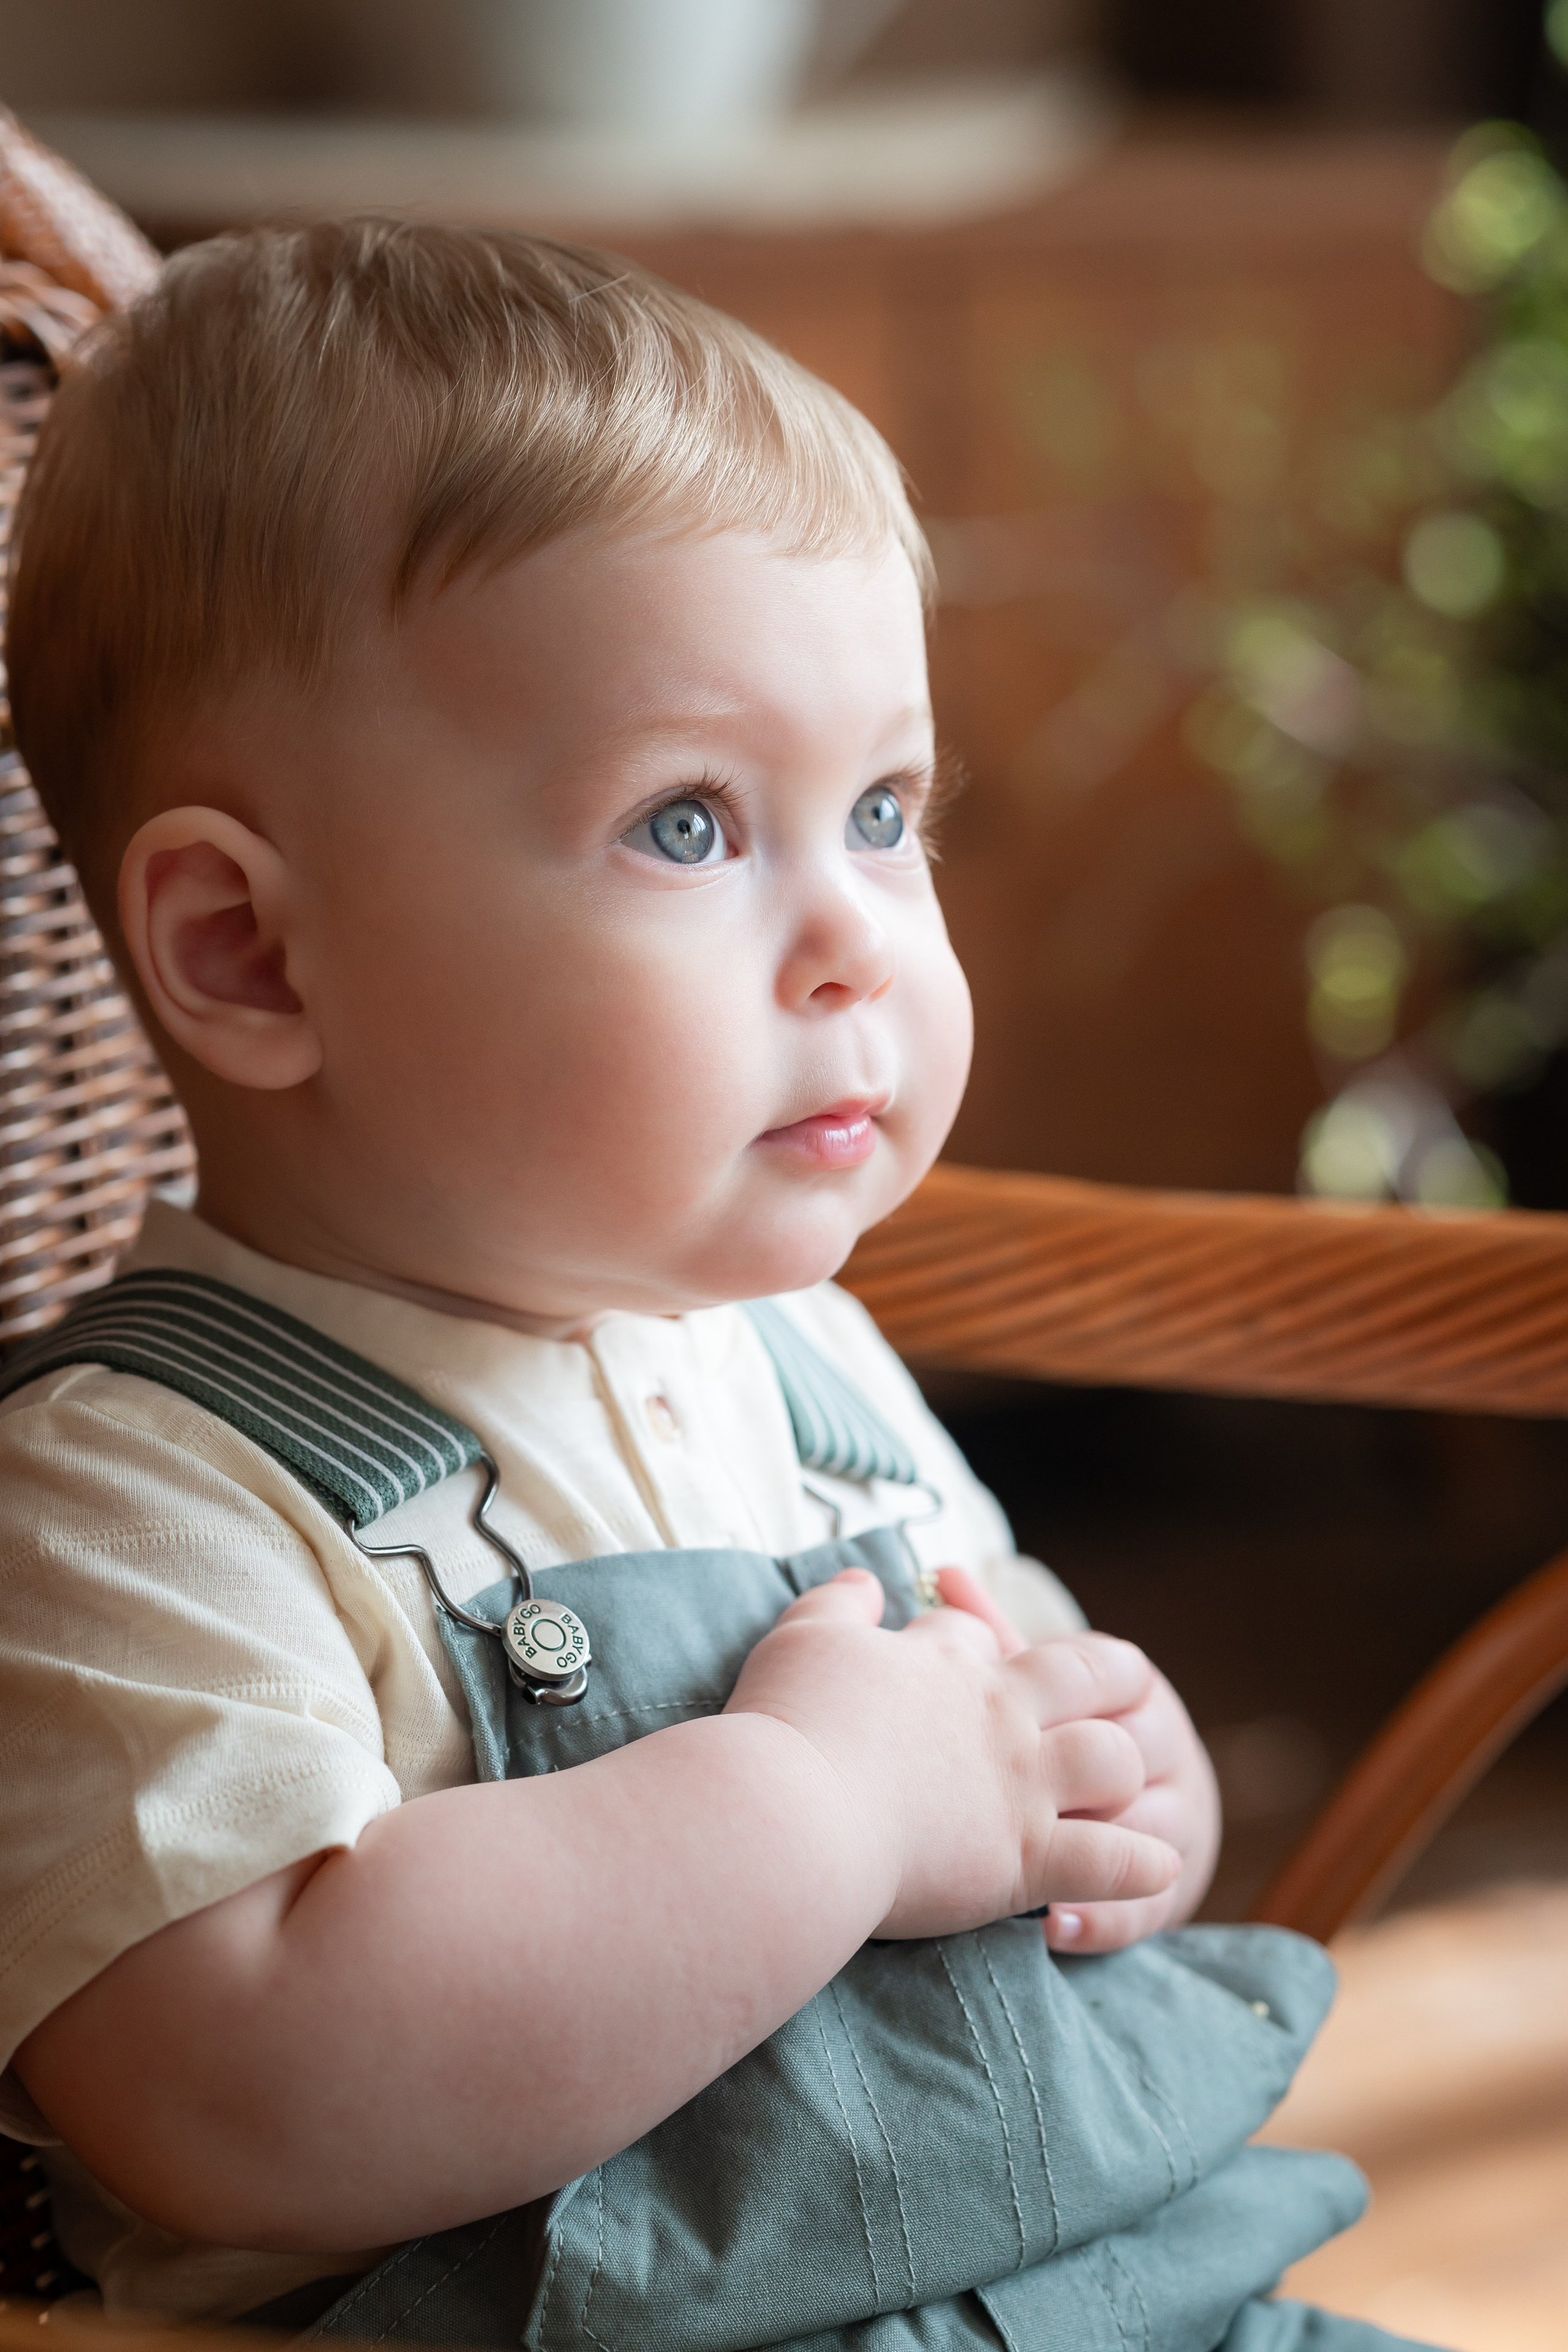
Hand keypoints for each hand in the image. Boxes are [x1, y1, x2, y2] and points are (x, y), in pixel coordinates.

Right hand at [725, 1568, 1180, 1940]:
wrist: (795, 1817)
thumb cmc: (790, 1724)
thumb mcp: (801, 1639)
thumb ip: (836, 1604)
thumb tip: (861, 1579)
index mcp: (945, 1663)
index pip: (980, 1635)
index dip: (979, 1642)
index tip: (970, 1655)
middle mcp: (998, 1715)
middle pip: (1080, 1677)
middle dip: (1107, 1675)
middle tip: (1119, 1684)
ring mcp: (1020, 1787)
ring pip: (1111, 1759)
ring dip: (1124, 1767)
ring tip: (1129, 1782)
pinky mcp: (1025, 1858)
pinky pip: (1109, 1861)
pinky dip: (1141, 1865)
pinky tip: (1157, 1866)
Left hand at [934, 1568, 1220, 1956]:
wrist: (1131, 1805)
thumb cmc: (1061, 1730)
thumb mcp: (1031, 1679)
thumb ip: (992, 1632)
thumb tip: (940, 1572)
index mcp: (1134, 1688)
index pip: (1117, 1677)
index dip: (1069, 1693)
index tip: (1008, 1706)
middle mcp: (1165, 1751)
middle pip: (1137, 1757)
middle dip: (1085, 1778)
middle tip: (1017, 1799)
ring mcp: (1175, 1823)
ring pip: (1148, 1835)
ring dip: (1095, 1857)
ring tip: (1034, 1879)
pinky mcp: (1165, 1891)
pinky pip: (1143, 1908)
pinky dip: (1099, 1918)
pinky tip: (1050, 1925)